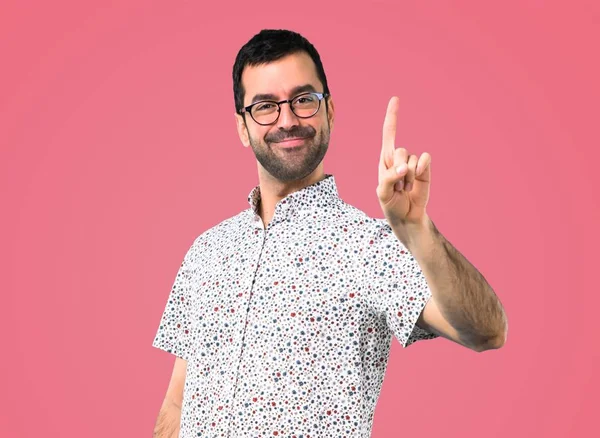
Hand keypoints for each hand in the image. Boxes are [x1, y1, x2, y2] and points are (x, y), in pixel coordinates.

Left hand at [377, 96, 431, 227]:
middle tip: (398, 185)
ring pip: (412, 158)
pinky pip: (425, 159)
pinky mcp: (425, 169)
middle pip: (400, 150)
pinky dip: (421, 169)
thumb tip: (404, 168)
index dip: (392, 117)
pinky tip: (416, 182)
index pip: (389, 134)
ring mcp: (413, 164)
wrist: (406, 216)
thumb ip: (389, 178)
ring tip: (405, 188)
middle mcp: (399, 159)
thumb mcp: (383, 193)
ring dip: (409, 177)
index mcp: (385, 160)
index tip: (396, 99)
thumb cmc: (390, 204)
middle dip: (399, 169)